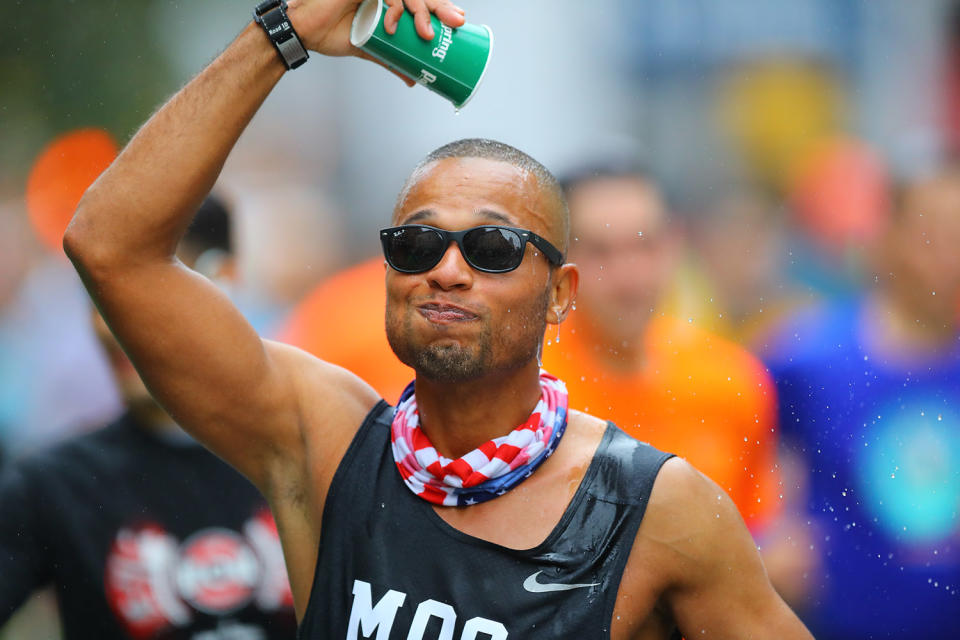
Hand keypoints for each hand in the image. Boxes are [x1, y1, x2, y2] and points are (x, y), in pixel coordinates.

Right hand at [286, 0, 464, 58]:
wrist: (304, 31)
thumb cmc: (331, 33)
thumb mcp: (370, 49)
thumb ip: (392, 61)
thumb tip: (412, 80)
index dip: (441, 7)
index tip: (459, 21)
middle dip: (441, 7)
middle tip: (456, 23)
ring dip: (420, 10)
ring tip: (426, 33)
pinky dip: (394, 4)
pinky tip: (394, 20)